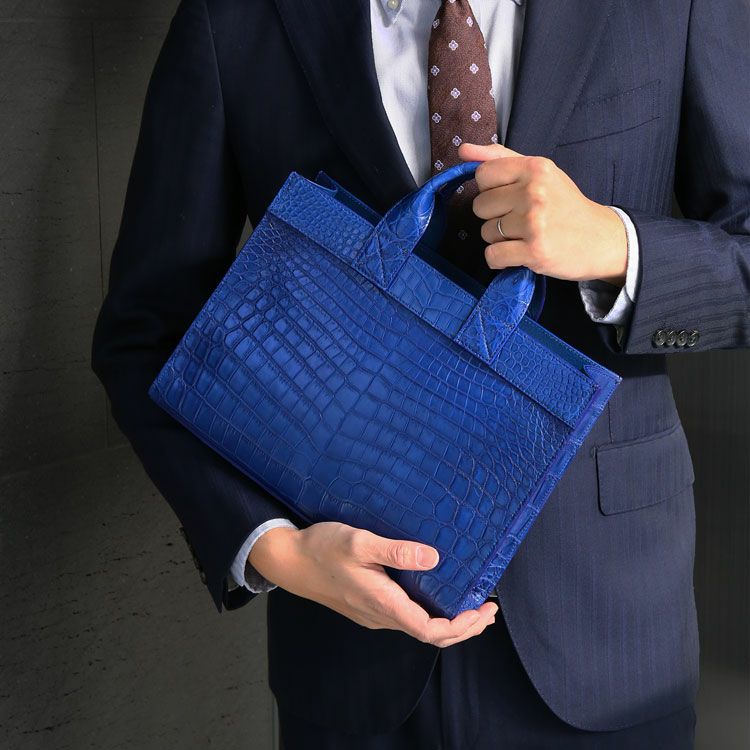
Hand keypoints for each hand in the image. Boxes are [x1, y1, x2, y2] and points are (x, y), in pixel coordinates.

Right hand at [248, 521, 497, 647]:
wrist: (290, 560)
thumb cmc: (322, 548)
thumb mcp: (359, 541)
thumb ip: (396, 550)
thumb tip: (434, 558)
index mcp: (382, 603)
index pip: (431, 630)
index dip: (462, 626)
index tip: (483, 611)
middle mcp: (380, 615)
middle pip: (430, 634)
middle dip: (464, 627)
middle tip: (488, 610)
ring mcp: (374, 613)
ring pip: (419, 627)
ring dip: (449, 622)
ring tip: (471, 605)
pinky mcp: (368, 605)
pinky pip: (407, 617)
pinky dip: (430, 612)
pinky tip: (436, 594)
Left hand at [458, 142, 627, 287]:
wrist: (601, 240)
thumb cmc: (565, 206)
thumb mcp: (540, 173)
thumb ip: (501, 158)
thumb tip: (464, 150)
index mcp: (535, 167)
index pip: (482, 174)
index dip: (490, 189)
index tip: (509, 197)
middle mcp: (534, 192)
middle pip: (480, 206)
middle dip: (495, 216)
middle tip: (521, 219)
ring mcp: (534, 223)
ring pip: (486, 232)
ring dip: (500, 238)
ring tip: (525, 236)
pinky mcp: (534, 251)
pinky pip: (493, 255)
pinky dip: (500, 260)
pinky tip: (519, 254)